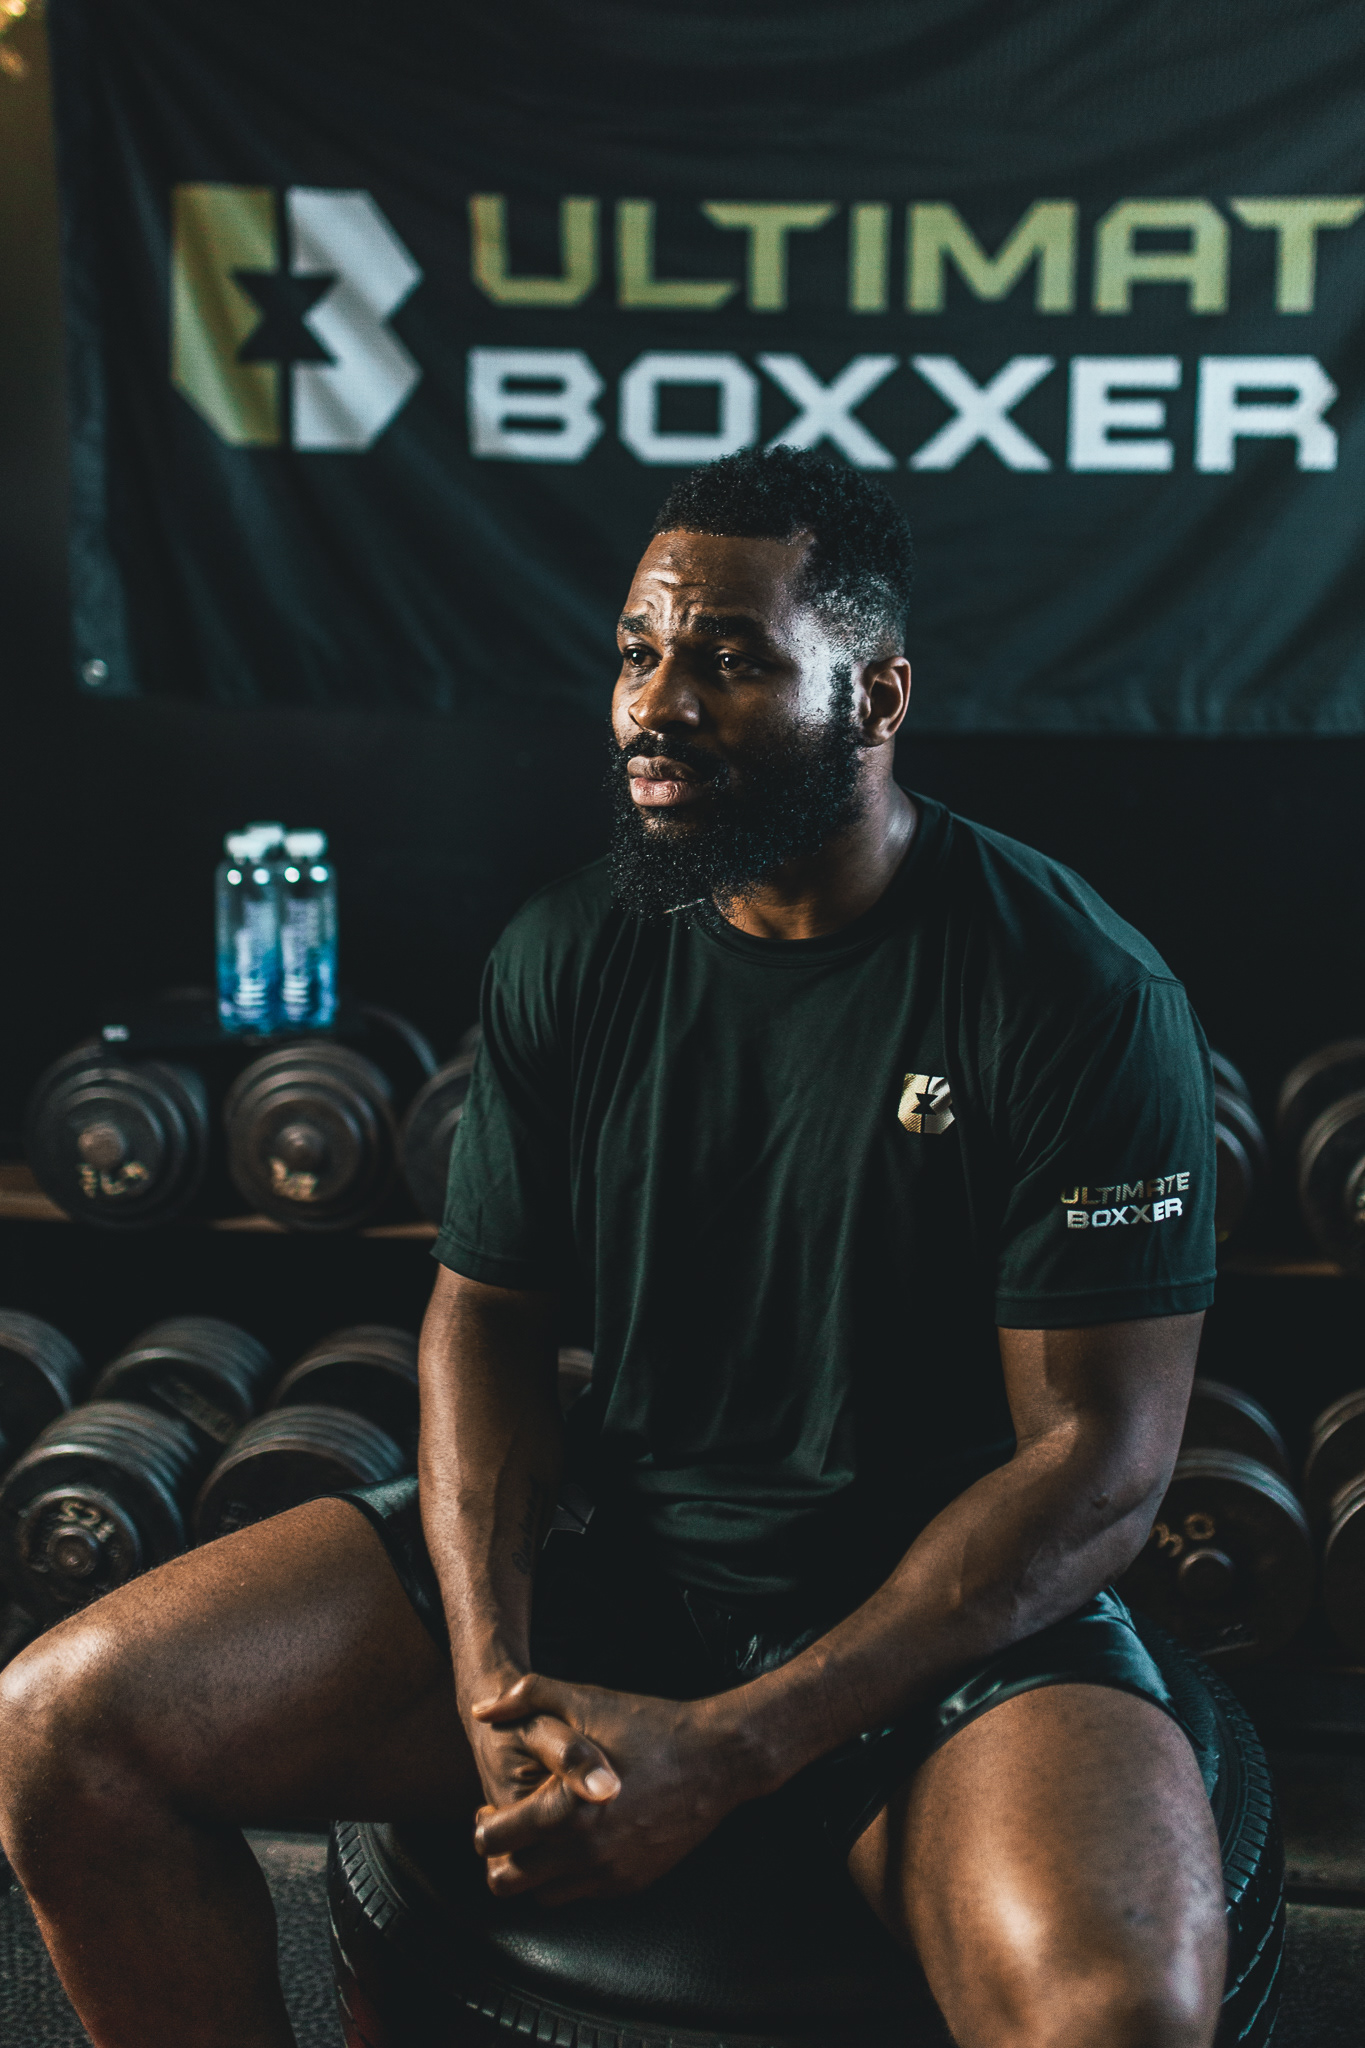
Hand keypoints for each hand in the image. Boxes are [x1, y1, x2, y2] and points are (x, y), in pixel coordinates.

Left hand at [470, 1671, 754, 1903]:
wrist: (714, 1759)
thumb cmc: (647, 1726)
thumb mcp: (585, 1699)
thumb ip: (526, 1697)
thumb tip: (482, 1710)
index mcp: (564, 1809)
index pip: (492, 1840)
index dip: (482, 1824)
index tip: (491, 1809)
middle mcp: (584, 1852)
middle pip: (507, 1881)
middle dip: (499, 1858)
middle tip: (509, 1831)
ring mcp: (608, 1873)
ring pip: (541, 1897)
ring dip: (532, 1873)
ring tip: (541, 1838)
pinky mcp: (630, 1883)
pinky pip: (580, 1896)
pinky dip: (569, 1877)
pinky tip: (577, 1842)